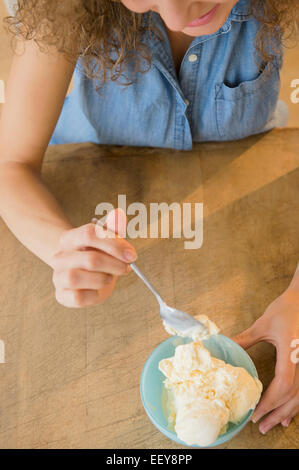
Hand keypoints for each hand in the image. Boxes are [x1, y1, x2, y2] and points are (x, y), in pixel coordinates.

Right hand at [50, 209, 135, 306]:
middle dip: (114, 265)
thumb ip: (113, 227)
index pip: (89, 234)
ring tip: (109, 277)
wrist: (85, 275)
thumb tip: (118, 213)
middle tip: (127, 268)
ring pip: (76, 278)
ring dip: (102, 279)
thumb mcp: (108, 239)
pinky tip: (98, 290)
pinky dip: (93, 295)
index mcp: (69, 238)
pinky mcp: (62, 295)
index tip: (131, 254)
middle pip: (90, 259)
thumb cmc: (98, 254)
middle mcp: (60, 257)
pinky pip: (77, 297)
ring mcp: (58, 277)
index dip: (114, 244)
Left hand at [233, 287, 298, 433]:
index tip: (255, 412)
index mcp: (291, 351)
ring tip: (272, 425)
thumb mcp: (263, 324)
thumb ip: (245, 339)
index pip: (283, 383)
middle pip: (292, 395)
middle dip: (275, 413)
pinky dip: (294, 404)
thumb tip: (224, 347)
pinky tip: (287, 415)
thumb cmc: (285, 309)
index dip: (270, 401)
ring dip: (285, 412)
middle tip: (260, 426)